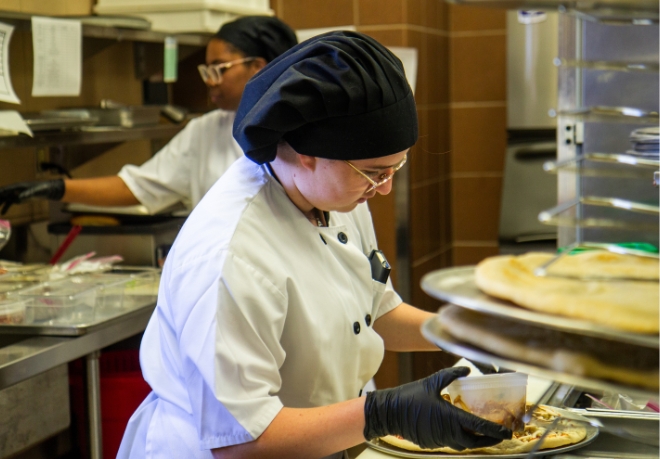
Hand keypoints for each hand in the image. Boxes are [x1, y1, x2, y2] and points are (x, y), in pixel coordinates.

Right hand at [0, 179, 64, 213]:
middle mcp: (15, 190)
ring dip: (0, 203)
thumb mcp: (36, 191)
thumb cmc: (42, 188)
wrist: (47, 190)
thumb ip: (28, 193)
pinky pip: (10, 203)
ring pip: (5, 199)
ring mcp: (16, 194)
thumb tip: (19, 198)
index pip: (6, 189)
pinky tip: (3, 213)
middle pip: (3, 194)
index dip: (0, 192)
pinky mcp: (19, 199)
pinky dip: (6, 208)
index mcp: (18, 186)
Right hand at [364, 367, 512, 450]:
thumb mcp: (432, 382)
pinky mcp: (431, 444)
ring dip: (473, 440)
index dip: (495, 430)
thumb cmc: (409, 396)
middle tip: (499, 436)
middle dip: (489, 440)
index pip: (479, 426)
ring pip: (462, 445)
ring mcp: (439, 440)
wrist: (389, 412)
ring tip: (481, 434)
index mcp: (450, 416)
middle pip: (474, 441)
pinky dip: (458, 439)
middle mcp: (447, 432)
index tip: (507, 432)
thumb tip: (466, 369)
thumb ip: (451, 374)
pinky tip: (458, 431)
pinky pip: (449, 444)